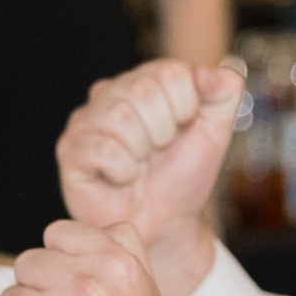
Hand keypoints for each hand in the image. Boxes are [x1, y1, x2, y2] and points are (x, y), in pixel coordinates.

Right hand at [48, 50, 248, 295]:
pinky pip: (103, 149)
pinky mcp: (70, 149)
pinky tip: (120, 178)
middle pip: (144, 92)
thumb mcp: (214, 133)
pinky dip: (122, 171)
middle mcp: (112, 91)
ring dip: (141, 154)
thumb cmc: (181, 177)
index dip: (186, 110)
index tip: (181, 132)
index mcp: (146, 79)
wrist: (162, 225)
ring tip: (139, 166)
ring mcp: (87, 119)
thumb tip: (215, 70)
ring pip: (121, 118)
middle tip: (157, 153)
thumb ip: (224, 93)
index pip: (171, 73)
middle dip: (163, 133)